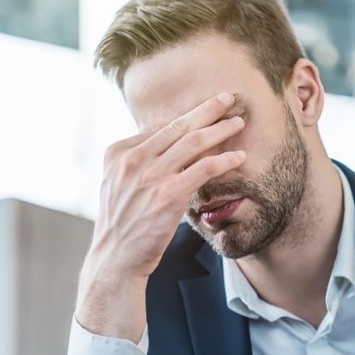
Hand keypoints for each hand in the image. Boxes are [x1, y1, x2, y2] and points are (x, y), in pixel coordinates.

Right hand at [75, 92, 246, 338]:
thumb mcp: (118, 185)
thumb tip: (167, 145)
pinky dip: (223, 160)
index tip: (206, 109)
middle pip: (178, 126)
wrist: (115, 258)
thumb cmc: (123, 225)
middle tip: (228, 97)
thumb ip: (138, 163)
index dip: (187, 117)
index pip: (159, 128)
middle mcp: (132, 159)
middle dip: (207, 109)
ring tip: (239, 122)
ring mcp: (150, 176)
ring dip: (220, 129)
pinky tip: (239, 157)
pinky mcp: (168, 195)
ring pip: (193, 142)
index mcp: (118, 152)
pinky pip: (203, 169)